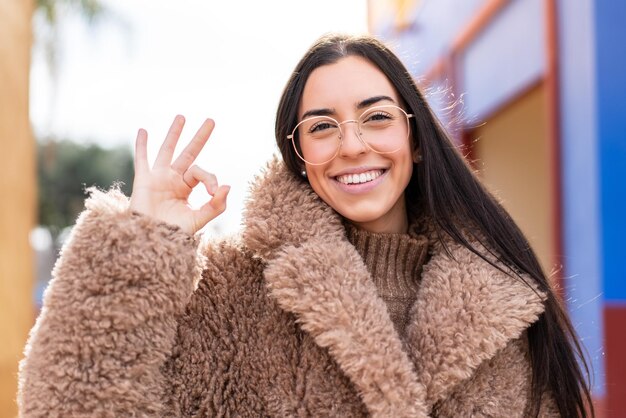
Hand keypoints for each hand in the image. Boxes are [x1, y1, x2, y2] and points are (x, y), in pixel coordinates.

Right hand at [129, 115, 229, 234]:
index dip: (210, 178)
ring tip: (182, 117)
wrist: (152, 240)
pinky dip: (141, 145)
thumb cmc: (174, 233)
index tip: (214, 192)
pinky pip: (142, 159)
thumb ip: (216, 205)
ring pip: (167, 150)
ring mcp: (158, 178)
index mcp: (186, 189)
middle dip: (199, 137)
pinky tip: (143, 130)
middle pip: (189, 153)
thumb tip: (228, 185)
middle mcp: (173, 180)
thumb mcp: (199, 219)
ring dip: (174, 134)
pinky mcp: (143, 180)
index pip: (201, 173)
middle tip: (211, 120)